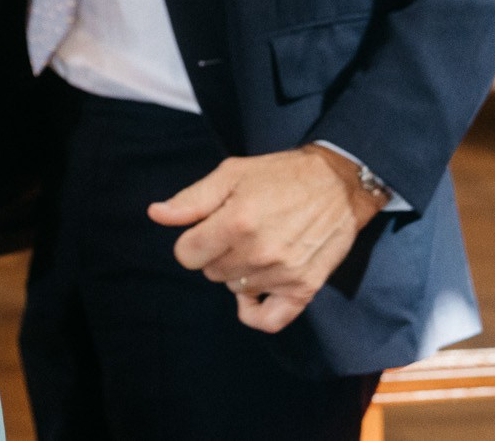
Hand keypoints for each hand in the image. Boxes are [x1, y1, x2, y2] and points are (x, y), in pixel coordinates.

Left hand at [148, 146, 387, 333]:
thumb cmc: (281, 175)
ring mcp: (282, 274)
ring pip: (234, 289)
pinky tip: (253, 294)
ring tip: (256, 246)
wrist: (338, 184)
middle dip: (216, 253)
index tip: (207, 229)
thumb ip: (192, 199)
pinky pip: (268, 320)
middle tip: (238, 231)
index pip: (186, 255)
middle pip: (209, 272)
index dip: (192, 241)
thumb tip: (156, 214)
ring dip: (238, 272)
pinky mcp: (304, 288)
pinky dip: (255, 311)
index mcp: (236, 222)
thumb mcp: (232, 174)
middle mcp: (258, 252)